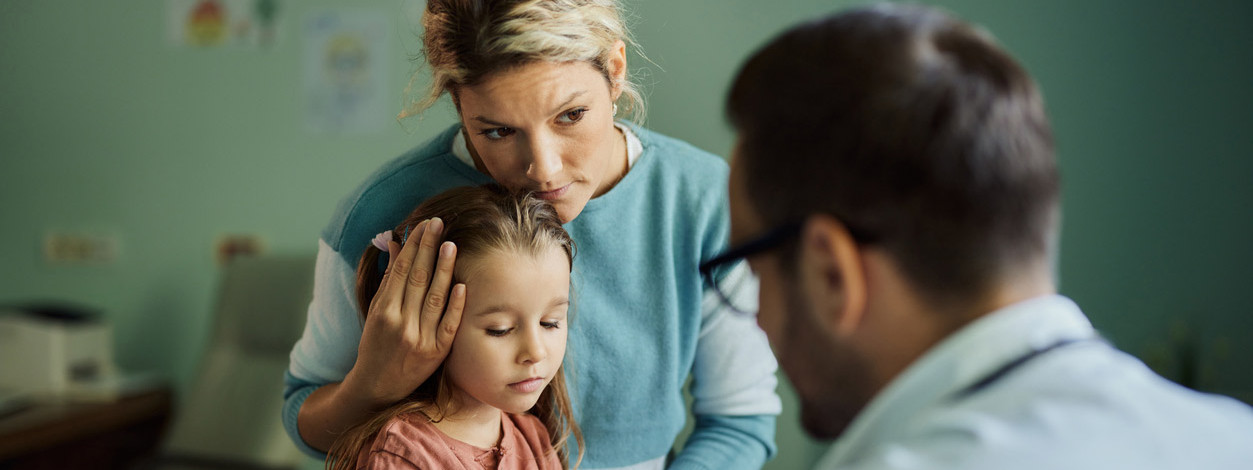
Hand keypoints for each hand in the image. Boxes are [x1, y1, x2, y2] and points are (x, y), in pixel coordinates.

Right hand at [346, 217, 465, 406]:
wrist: (377, 386)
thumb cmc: (376, 344)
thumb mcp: (376, 311)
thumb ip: (388, 280)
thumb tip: (398, 244)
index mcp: (383, 311)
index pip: (400, 270)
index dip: (413, 246)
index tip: (423, 225)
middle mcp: (400, 323)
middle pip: (417, 279)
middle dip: (428, 249)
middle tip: (438, 223)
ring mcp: (420, 338)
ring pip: (434, 298)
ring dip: (443, 270)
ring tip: (451, 244)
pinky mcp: (436, 353)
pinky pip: (448, 325)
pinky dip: (455, 305)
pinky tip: (462, 284)